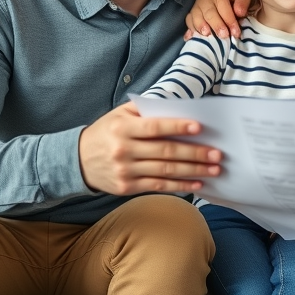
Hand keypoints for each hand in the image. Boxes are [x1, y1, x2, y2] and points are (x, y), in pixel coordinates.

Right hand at [78, 101, 221, 194]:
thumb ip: (145, 110)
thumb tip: (177, 106)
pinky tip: (197, 183)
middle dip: (195, 153)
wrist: (78, 161)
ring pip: (166, 171)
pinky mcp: (127, 188)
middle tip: (216, 154)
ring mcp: (126, 171)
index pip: (155, 127)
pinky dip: (180, 185)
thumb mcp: (120, 115)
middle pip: (165, 152)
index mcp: (122, 128)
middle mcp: (123, 150)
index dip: (177, 127)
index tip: (199, 127)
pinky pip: (159, 186)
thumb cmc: (107, 132)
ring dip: (193, 171)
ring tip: (214, 170)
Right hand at [184, 0, 250, 39]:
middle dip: (216, 25)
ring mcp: (196, 6)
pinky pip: (188, 21)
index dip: (230, 21)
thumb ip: (243, 2)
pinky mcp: (191, 13)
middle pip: (209, 13)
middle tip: (224, 36)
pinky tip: (192, 37)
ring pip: (195, 17)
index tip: (236, 33)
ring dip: (201, 27)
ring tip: (207, 35)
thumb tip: (239, 13)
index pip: (224, 8)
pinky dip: (190, 29)